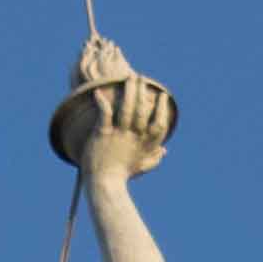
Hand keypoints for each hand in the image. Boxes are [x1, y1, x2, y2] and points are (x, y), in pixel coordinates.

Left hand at [50, 50, 174, 177]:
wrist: (104, 184)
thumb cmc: (123, 175)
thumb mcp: (142, 167)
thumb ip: (154, 158)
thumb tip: (164, 150)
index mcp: (144, 144)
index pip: (159, 124)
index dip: (162, 109)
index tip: (162, 95)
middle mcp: (133, 137)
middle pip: (142, 111)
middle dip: (143, 92)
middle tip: (142, 78)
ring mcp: (118, 135)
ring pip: (126, 109)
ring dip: (128, 92)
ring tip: (129, 78)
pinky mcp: (103, 134)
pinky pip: (104, 115)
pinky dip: (102, 103)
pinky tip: (97, 92)